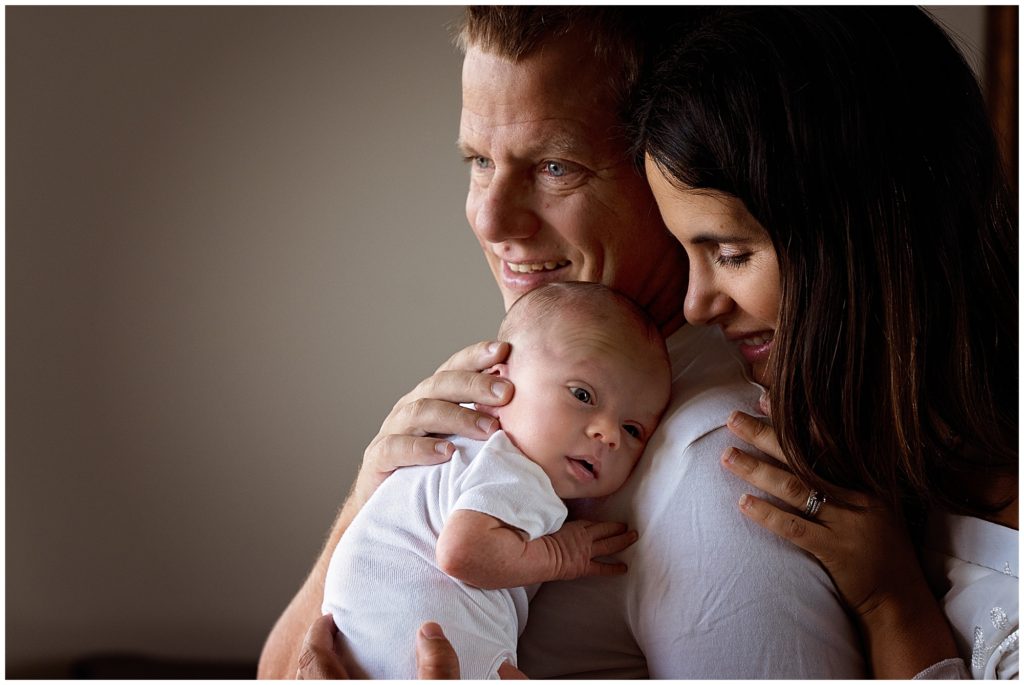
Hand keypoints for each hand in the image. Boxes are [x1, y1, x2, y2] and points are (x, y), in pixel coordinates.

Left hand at [295, 615, 462, 678]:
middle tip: (331, 637)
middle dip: (315, 653)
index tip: (329, 620)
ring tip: (339, 665)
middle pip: (304, 676)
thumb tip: (430, 630)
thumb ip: (437, 666)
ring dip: (320, 675)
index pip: (313, 658)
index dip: (318, 633)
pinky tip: (352, 682)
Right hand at [351, 341, 513, 505]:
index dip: (477, 356)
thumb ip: (489, 423)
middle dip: (475, 385)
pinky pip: (397, 448)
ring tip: (488, 429)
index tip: (505, 350)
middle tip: (507, 392)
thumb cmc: (437, 471)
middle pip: (442, 385)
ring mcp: (393, 430)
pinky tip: (446, 452)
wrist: (390, 508)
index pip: (455, 368)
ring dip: (458, 417)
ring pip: (422, 412)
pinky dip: (422, 448)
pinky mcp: (379, 459)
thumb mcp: (464, 442)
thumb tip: (536, 410)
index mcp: (433, 396)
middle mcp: (412, 406)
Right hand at [543, 520, 638, 580]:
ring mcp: (587, 551)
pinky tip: (624, 568)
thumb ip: (556, 523)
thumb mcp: (549, 525)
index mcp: (575, 526)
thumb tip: (554, 523)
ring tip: (633, 537)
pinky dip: (614, 568)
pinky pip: (602, 568)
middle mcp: (584, 537)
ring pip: (609, 544)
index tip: (606, 523)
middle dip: (617, 528)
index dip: (600, 523)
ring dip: (622, 540)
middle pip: (605, 530)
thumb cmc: (539, 539)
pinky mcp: (585, 566)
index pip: (590, 523)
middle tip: (628, 526)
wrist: (539, 556)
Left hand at [720, 410, 959, 677]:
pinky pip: (795, 528)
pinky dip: (768, 514)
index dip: (792, 419)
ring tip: (727, 456)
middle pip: (804, 457)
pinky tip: (743, 503)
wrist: (901, 600)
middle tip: (733, 418)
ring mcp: (849, 523)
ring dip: (757, 470)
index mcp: (867, 478)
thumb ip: (846, 477)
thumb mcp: (874, 504)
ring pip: (795, 488)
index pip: (824, 440)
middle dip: (765, 434)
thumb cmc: (880, 549)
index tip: (763, 400)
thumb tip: (807, 445)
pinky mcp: (837, 552)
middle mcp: (860, 494)